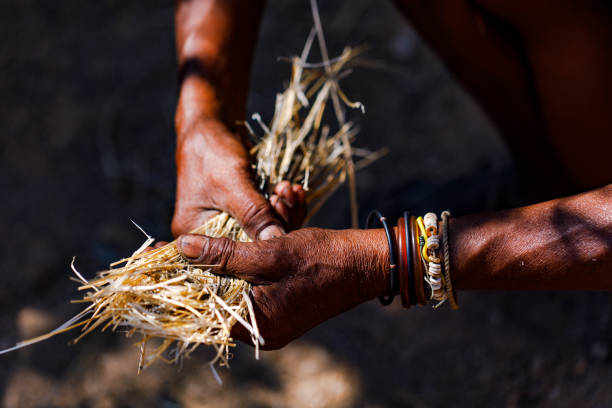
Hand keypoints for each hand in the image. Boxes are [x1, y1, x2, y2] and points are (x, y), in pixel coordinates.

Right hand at [172, 118, 305, 238]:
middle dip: (276, 225)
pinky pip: (267, 218)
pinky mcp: (243, 213)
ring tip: (288, 190)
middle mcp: (208, 235)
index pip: (230, 257)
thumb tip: (277, 242)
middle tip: (285, 199)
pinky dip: (282, 205)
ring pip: (263, 232)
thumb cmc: (212, 152)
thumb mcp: (233, 184)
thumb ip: (254, 215)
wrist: (212, 124)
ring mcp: (227, 223)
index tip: (281, 225)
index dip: (260, 247)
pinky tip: (290, 190)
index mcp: (192, 234)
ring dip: (283, 212)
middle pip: (250, 246)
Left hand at [177, 228, 388, 348]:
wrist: (367, 262)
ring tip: (236, 223)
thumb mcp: (267, 254)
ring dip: (234, 247)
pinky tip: (257, 227)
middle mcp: (262, 326)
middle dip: (209, 256)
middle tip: (182, 235)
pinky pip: (255, 274)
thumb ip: (223, 255)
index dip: (179, 279)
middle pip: (218, 291)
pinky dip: (252, 251)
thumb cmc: (322, 260)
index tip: (156, 255)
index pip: (202, 307)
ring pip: (237, 278)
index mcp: (257, 325)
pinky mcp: (280, 296)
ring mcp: (272, 311)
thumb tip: (182, 248)